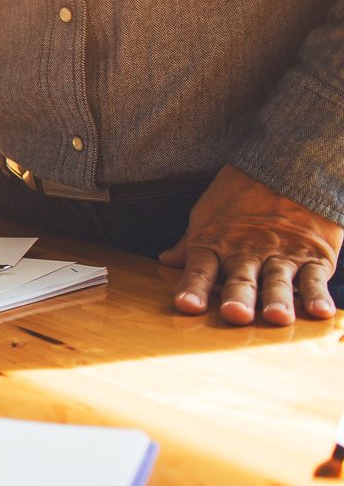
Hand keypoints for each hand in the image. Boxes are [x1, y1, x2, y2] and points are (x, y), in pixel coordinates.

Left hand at [158, 165, 339, 325]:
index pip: (200, 269)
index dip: (194, 287)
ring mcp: (282, 255)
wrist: (290, 168)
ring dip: (277, 300)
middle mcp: (248, 253)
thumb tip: (166, 260)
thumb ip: (189, 242)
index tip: (187, 306)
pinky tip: (319, 312)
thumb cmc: (241, 194)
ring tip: (277, 317)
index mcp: (217, 244)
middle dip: (237, 297)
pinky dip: (318, 296)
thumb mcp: (208, 213)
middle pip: (240, 279)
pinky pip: (315, 279)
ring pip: (278, 281)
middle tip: (235, 314)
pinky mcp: (313, 258)